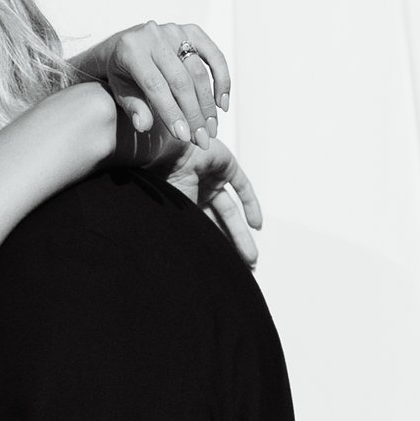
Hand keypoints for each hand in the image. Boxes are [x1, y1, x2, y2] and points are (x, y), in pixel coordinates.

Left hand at [73, 20, 231, 156]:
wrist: (127, 46)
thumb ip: (132, 108)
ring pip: (199, 71)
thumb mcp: (120, 92)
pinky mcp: (191, 31)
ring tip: (211, 129)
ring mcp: (175, 31)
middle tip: (202, 140)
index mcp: (131, 50)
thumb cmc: (123, 74)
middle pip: (181, 80)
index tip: (184, 137)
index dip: (171, 112)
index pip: (155, 86)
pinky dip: (222, 80)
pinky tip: (222, 104)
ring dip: (208, 104)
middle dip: (194, 114)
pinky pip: (214, 55)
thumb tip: (143, 126)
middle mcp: (154, 36)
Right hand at [168, 130, 262, 266]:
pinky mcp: (225, 164)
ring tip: (251, 259)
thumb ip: (186, 235)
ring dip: (241, 235)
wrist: (167, 150)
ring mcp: (209, 177)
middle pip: (215, 224)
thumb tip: (190, 268)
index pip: (199, 229)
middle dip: (228, 247)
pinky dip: (251, 205)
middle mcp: (193, 190)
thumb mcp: (174, 217)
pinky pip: (242, 187)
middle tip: (239, 269)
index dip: (211, 249)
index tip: (220, 269)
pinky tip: (257, 226)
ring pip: (229, 212)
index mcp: (177, 201)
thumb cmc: (162, 180)